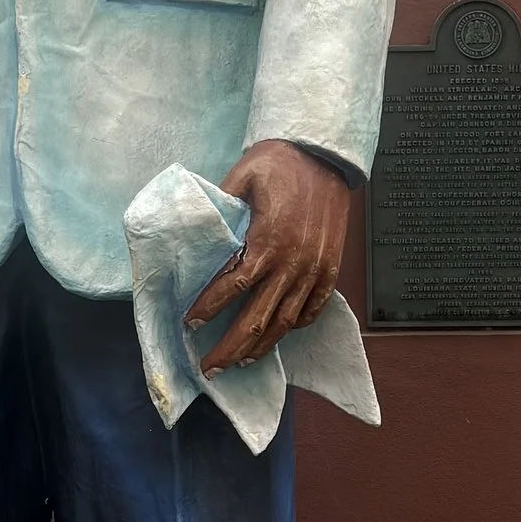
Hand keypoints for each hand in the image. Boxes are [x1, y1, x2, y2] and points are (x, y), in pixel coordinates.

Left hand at [187, 142, 352, 373]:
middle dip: (230, 347)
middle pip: (257, 319)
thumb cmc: (280, 162)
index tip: (190, 323)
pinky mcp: (330, 270)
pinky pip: (313, 309)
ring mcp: (315, 270)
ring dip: (260, 346)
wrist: (325, 155)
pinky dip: (294, 326)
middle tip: (209, 367)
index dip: (209, 308)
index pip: (233, 288)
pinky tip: (276, 335)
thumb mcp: (242, 177)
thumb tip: (195, 234)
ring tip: (240, 362)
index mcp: (268, 242)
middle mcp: (293, 263)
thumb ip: (219, 208)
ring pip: (285, 322)